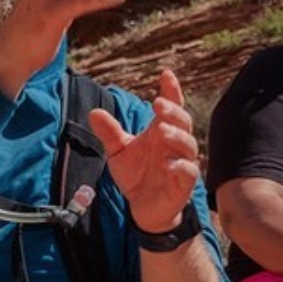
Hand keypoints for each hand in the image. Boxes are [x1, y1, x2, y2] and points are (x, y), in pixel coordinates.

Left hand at [89, 69, 200, 235]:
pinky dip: (181, 166)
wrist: (143, 208)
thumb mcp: (118, 152)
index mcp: (161, 131)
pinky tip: (169, 164)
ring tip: (161, 130)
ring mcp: (182, 162)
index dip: (171, 90)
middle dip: (173, 111)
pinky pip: (189, 171)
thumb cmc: (136, 175)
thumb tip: (93, 112)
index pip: (171, 106)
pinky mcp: (184, 183)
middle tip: (158, 103)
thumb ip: (110, 133)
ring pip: (188, 144)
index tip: (166, 74)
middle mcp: (174, 143)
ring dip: (177, 135)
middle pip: (183, 121)